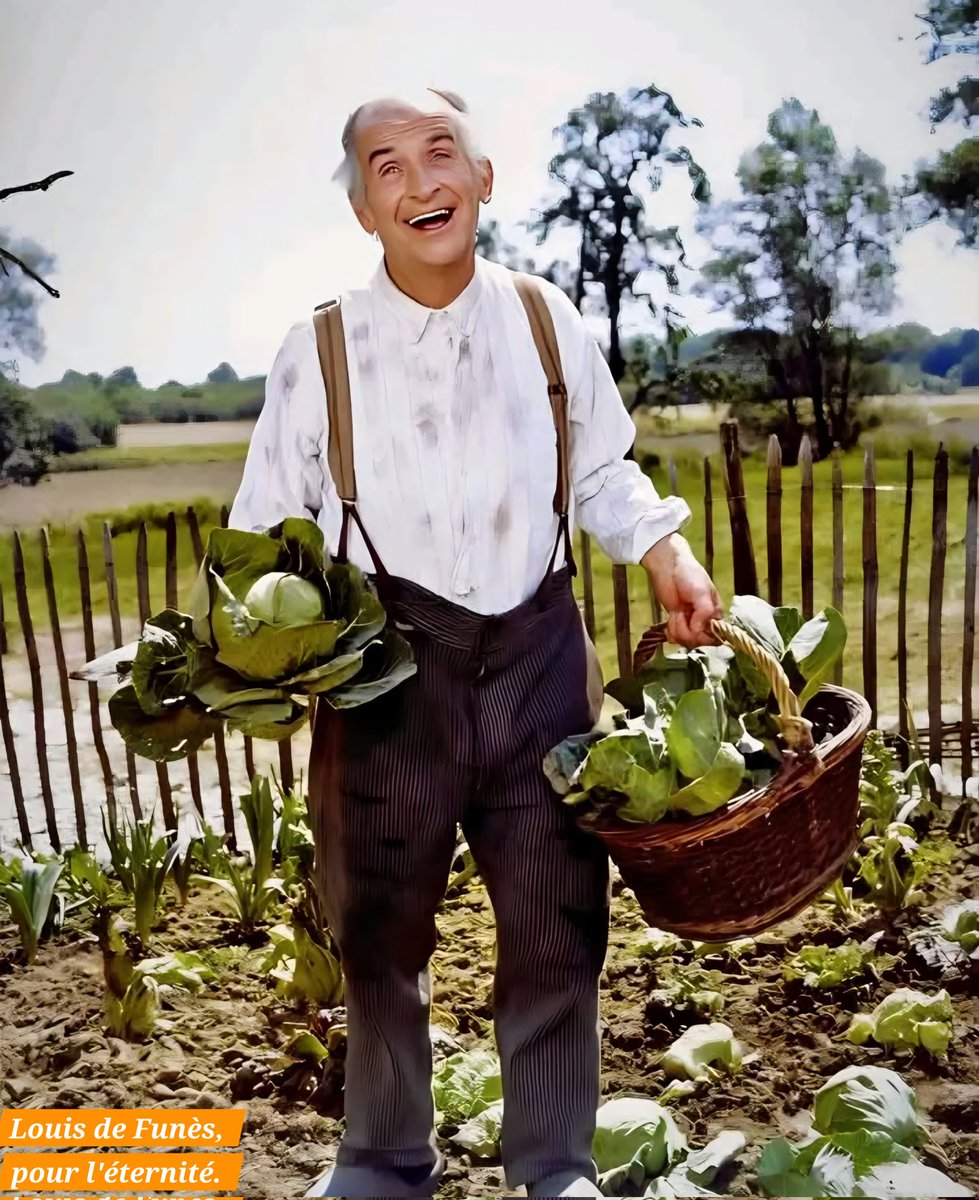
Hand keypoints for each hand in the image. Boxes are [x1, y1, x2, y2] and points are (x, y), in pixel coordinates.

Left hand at [641, 533, 722, 647]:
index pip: (716, 637)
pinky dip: (671, 631)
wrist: (668, 567)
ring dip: (678, 630)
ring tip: (676, 614)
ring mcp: (690, 623)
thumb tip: (698, 630)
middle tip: (682, 616)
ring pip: (687, 642)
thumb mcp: (702, 592)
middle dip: (688, 632)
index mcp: (716, 613)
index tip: (694, 624)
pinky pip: (676, 637)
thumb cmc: (689, 575)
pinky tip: (671, 618)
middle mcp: (705, 621)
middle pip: (700, 642)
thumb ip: (704, 612)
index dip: (704, 635)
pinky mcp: (677, 622)